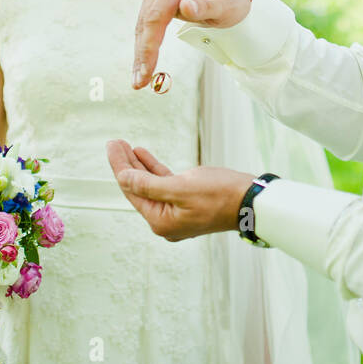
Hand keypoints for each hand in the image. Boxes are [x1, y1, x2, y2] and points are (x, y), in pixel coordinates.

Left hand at [106, 139, 254, 240]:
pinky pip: (163, 184)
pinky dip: (153, 169)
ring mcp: (176, 212)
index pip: (132, 190)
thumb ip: (148, 184)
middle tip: (114, 142)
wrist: (251, 201)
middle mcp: (165, 221)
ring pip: (150, 184)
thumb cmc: (220, 194)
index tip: (111, 145)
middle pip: (138, 188)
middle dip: (125, 164)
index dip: (119, 166)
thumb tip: (122, 178)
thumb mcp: (181, 188)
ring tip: (124, 145)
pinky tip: (142, 154)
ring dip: (137, 164)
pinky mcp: (186, 201)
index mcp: (161, 222)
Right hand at [132, 0, 252, 88]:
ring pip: (142, 24)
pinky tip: (142, 64)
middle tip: (139, 83)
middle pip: (146, 21)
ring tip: (138, 79)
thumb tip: (185, 7)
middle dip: (142, 54)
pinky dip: (144, 44)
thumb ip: (207, 6)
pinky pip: (146, 23)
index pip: (157, 16)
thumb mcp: (228, 5)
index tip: (147, 70)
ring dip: (140, 53)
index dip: (150, 45)